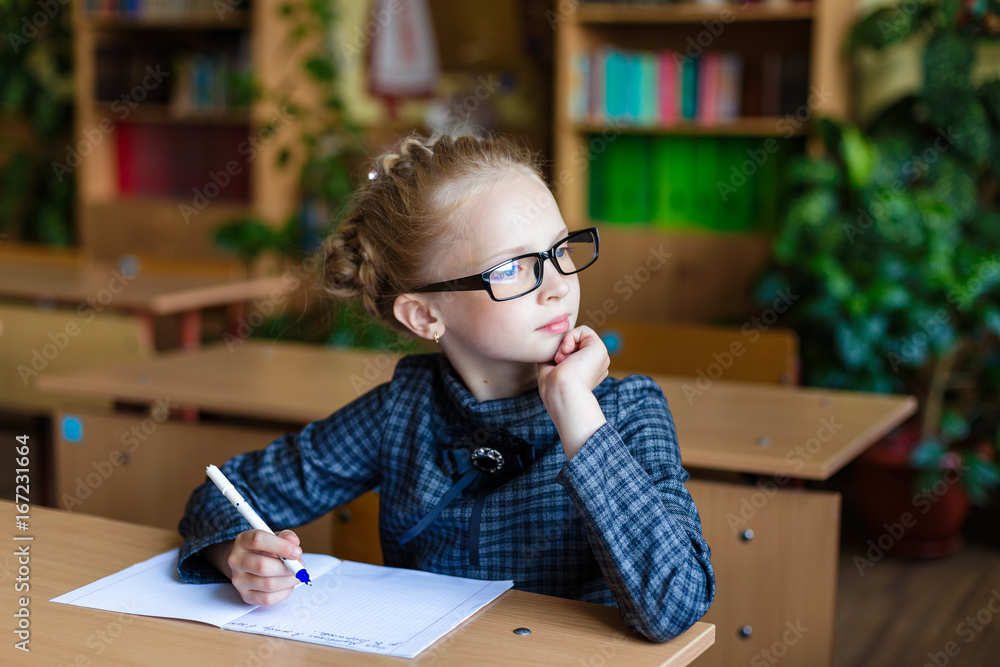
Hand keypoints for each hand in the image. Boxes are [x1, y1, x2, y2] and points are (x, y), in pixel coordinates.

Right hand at [208, 529, 303, 605]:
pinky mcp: (245, 596)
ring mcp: (239, 580)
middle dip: (287, 567)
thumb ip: (286, 536)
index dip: (281, 546)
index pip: (258, 540)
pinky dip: (283, 592)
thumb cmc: (263, 549)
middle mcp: (236, 560)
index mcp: (243, 540)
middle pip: (262, 566)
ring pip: (268, 584)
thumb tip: (294, 542)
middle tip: (299, 566)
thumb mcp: (274, 536)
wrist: (247, 563)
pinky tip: (287, 584)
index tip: (297, 552)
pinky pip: (267, 599)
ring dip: (288, 580)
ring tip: (295, 575)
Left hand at [537, 326, 609, 459]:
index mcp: (587, 372)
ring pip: (578, 337)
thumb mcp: (549, 369)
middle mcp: (596, 365)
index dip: (559, 355)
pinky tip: (566, 351)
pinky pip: (583, 330)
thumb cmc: (553, 388)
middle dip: (561, 350)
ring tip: (561, 360)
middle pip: (574, 344)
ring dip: (564, 345)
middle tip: (558, 363)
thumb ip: (552, 357)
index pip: (571, 353)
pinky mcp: (600, 348)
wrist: (562, 393)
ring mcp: (600, 358)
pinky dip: (570, 337)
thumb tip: (550, 347)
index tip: (554, 366)